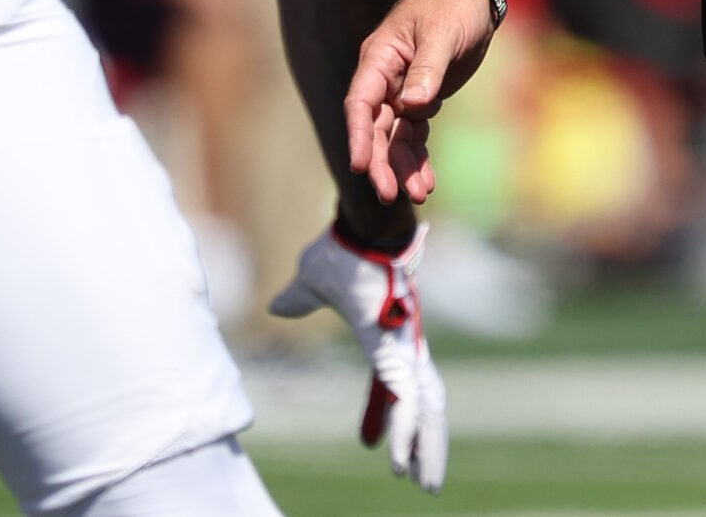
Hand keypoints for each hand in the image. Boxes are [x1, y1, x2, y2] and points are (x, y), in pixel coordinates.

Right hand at [270, 225, 448, 491]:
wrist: (362, 223)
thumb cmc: (344, 247)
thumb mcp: (312, 282)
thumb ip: (300, 300)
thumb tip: (278, 307)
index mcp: (386, 335)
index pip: (394, 384)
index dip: (390, 413)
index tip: (375, 445)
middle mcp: (403, 343)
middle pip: (421, 402)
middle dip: (426, 442)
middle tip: (427, 482)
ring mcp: (405, 346)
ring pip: (422, 407)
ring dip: (424, 446)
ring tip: (426, 483)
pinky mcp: (400, 349)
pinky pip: (406, 399)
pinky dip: (405, 430)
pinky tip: (400, 458)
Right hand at [345, 0, 498, 204]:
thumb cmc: (454, 5)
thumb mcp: (443, 34)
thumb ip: (427, 70)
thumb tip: (412, 106)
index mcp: (379, 58)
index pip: (360, 103)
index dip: (359, 135)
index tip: (360, 165)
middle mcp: (385, 79)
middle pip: (375, 128)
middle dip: (380, 162)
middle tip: (390, 195)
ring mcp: (402, 91)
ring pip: (395, 137)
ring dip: (403, 166)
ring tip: (420, 194)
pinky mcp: (422, 98)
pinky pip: (413, 134)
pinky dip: (418, 157)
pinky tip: (427, 182)